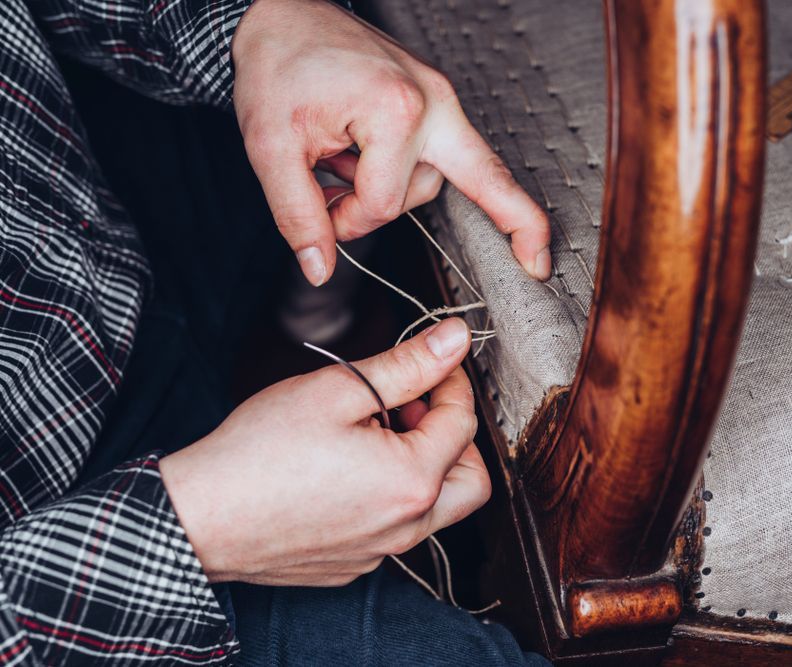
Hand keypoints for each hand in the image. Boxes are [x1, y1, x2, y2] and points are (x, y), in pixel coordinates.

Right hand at [159, 318, 488, 585]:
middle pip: (471, 479)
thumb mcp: (339, 390)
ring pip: (435, 507)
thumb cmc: (260, 450)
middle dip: (454, 435)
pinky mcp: (354, 566)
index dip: (451, 381)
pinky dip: (390, 494)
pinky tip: (345, 470)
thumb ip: (408, 365)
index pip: (463, 422)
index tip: (429, 362)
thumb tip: (455, 338)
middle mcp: (407, 527)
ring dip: (424, 465)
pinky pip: (395, 528)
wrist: (198, 518)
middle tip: (412, 406)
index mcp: (413, 481)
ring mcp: (381, 553)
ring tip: (372, 433)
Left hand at [231, 0, 550, 285]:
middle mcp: (436, 101)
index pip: (385, 204)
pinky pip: (442, 154)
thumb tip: (320, 271)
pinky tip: (366, 160)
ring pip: (438, 178)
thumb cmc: (278, 68)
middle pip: (453, 188)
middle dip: (401, 208)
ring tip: (342, 161)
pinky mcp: (437, 98)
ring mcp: (442, 97)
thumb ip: (298, 216)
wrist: (280, 15)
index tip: (319, 209)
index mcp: (397, 111)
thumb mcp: (271, 148)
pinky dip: (405, 170)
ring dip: (391, 187)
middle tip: (396, 209)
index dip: (346, 221)